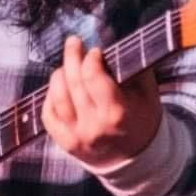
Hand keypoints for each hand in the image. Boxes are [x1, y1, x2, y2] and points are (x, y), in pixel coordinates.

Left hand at [41, 36, 161, 166]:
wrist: (135, 158)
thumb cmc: (142, 118)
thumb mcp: (147, 92)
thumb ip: (131, 65)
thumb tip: (112, 36)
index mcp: (117, 113)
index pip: (93, 77)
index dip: (91, 58)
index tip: (95, 50)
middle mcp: (94, 126)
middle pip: (73, 83)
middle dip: (72, 56)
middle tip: (74, 42)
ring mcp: (77, 136)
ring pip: (57, 96)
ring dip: (59, 75)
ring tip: (67, 65)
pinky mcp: (64, 143)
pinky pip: (47, 114)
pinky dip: (50, 96)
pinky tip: (60, 87)